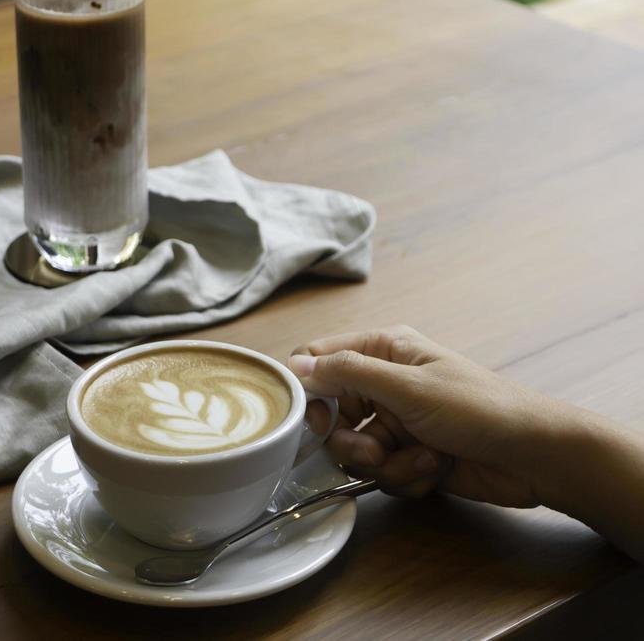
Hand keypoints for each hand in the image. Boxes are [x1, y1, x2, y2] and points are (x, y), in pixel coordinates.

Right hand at [289, 325, 567, 506]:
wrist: (531, 456)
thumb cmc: (476, 407)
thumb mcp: (408, 387)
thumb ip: (348, 373)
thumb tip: (294, 364)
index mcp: (384, 350)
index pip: (321, 359)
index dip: (310, 391)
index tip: (317, 420)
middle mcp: (386, 382)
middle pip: (332, 413)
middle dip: (349, 440)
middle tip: (372, 449)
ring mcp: (398, 420)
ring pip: (354, 448)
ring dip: (382, 461)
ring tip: (419, 458)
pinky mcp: (410, 455)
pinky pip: (381, 470)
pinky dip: (403, 475)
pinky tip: (433, 468)